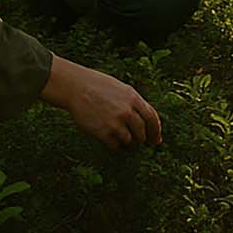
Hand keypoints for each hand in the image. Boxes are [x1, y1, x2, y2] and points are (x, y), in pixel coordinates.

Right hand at [40, 56, 162, 149]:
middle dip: (142, 139)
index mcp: (133, 98)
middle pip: (142, 132)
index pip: (152, 118)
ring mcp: (115, 122)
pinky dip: (114, 145)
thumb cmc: (99, 87)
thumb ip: (135, 104)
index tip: (156, 140)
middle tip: (138, 141)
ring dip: (127, 142)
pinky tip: (110, 139)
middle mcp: (126, 111)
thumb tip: (146, 122)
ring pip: (129, 141)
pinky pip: (115, 145)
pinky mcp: (103, 132)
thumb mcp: (122, 90)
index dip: (156, 131)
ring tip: (120, 136)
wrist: (76, 87)